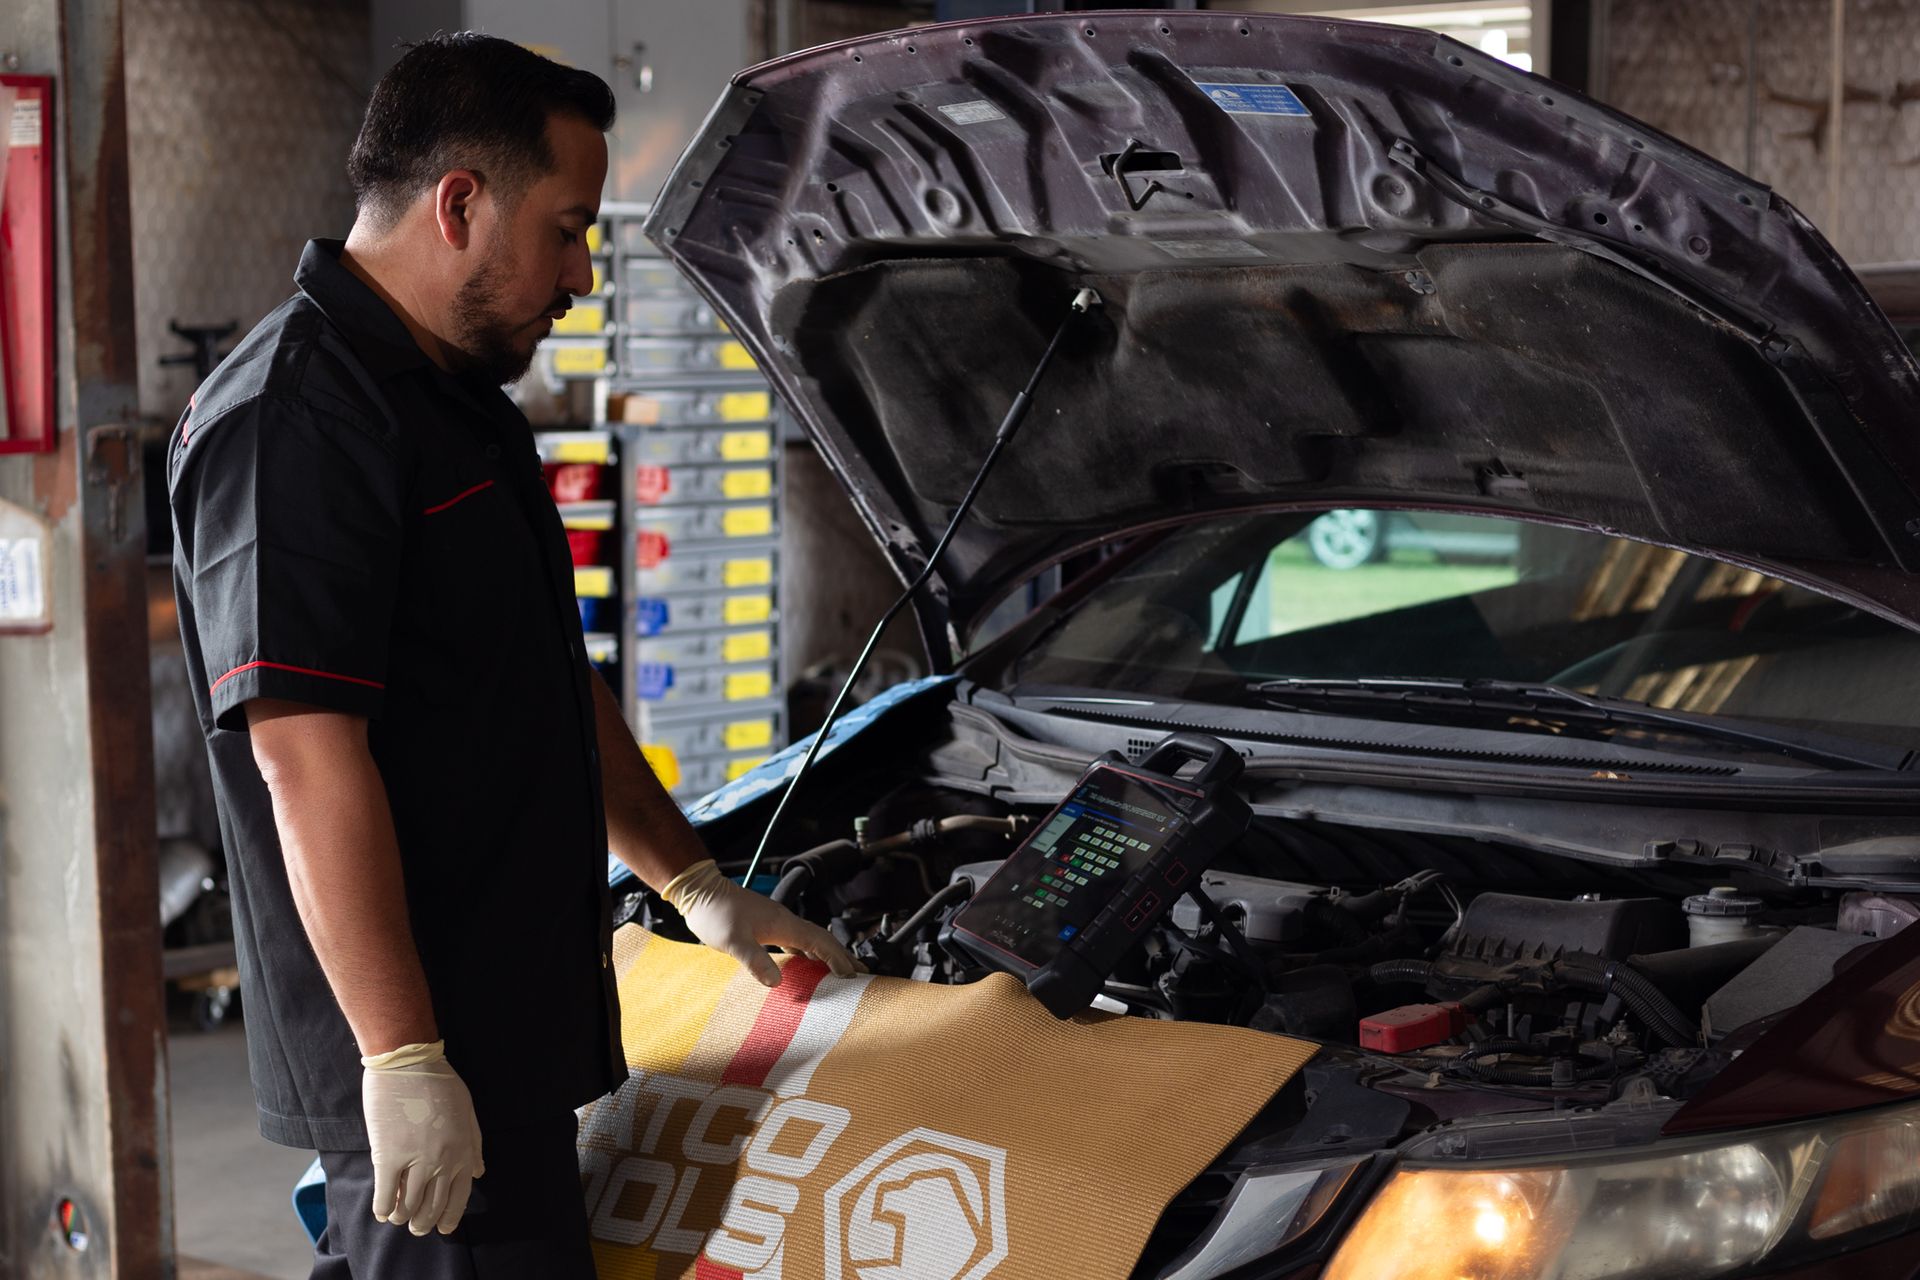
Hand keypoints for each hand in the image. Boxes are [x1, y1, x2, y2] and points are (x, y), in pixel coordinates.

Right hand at [360, 1041, 484, 1235]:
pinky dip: (384, 1208)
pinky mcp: (388, 1156)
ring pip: (409, 1206)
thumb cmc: (440, 1081)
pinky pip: (386, 1195)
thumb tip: (478, 1173)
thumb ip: (474, 1144)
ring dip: (403, 1218)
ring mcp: (416, 1160)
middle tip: (417, 1228)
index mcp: (463, 1150)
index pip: (459, 1196)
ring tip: (398, 1218)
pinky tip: (382, 1210)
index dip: (450, 1217)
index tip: (443, 1227)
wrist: (409, 1062)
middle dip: (425, 1223)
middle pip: (433, 1206)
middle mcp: (443, 1161)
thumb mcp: (468, 1111)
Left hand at [661, 859, 859, 985]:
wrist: (699, 891)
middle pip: (821, 939)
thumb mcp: (732, 941)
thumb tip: (776, 983)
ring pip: (810, 939)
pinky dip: (807, 953)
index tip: (853, 974)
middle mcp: (784, 921)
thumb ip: (755, 960)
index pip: (819, 942)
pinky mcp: (766, 925)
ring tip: (839, 970)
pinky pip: (795, 940)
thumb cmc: (714, 913)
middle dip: (841, 956)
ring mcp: (776, 922)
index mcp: (783, 924)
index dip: (838, 958)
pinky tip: (806, 962)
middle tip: (859, 973)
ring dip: (826, 954)